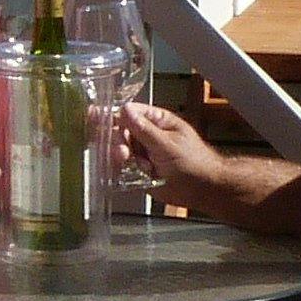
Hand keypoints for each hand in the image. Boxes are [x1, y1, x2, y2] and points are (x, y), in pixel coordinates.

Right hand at [113, 101, 229, 209]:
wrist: (202, 190)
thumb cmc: (195, 163)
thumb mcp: (167, 144)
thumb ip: (144, 129)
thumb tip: (125, 110)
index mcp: (157, 121)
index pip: (130, 112)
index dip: (115, 115)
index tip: (98, 117)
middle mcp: (148, 136)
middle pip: (121, 132)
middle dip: (119, 141)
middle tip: (123, 152)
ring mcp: (143, 153)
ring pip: (120, 151)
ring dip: (122, 158)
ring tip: (135, 164)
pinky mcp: (140, 171)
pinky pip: (123, 168)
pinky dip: (123, 171)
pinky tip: (132, 172)